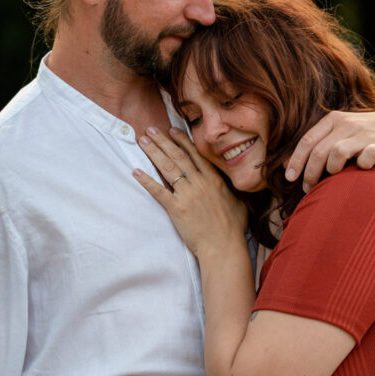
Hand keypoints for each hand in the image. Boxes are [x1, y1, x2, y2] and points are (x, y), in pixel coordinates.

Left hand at [134, 127, 248, 257]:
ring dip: (153, 153)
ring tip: (142, 141)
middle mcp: (200, 183)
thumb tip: (228, 185)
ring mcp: (187, 195)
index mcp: (214, 180)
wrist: (224, 247)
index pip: (195, 155)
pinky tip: (136, 171)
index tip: (172, 130)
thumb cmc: (233, 228)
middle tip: (150, 129)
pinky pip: (158, 191)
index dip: (182, 141)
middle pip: (178, 156)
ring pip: (167, 168)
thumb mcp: (238, 203)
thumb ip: (229, 190)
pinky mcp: (176, 209)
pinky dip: (146, 180)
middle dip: (163, 141)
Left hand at [284, 111, 374, 191]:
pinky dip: (359, 167)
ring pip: (337, 153)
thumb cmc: (359, 137)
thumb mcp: (336, 135)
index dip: (296, 161)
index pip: (308, 141)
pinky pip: (365, 158)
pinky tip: (360, 171)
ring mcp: (364, 134)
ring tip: (333, 177)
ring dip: (331, 170)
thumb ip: (314, 146)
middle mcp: (347, 124)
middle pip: (319, 151)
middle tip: (308, 188)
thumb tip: (283, 166)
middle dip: (310, 173)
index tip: (289, 178)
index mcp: (333, 120)